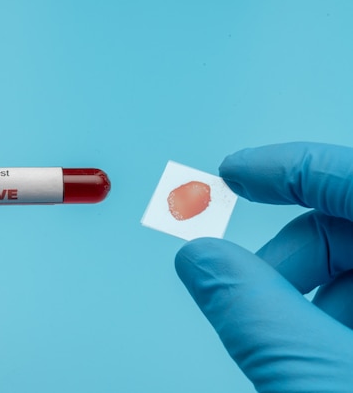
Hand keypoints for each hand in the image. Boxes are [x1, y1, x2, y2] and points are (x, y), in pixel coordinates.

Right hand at [175, 142, 352, 391]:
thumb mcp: (317, 377)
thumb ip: (253, 312)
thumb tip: (200, 259)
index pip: (349, 174)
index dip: (285, 166)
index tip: (234, 172)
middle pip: (350, 222)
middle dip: (286, 252)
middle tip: (240, 285)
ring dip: (302, 293)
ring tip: (280, 340)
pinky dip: (328, 317)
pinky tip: (312, 352)